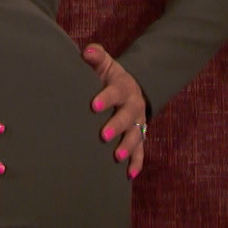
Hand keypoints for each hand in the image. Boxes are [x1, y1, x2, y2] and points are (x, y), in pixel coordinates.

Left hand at [84, 43, 147, 178]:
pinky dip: (136, 163)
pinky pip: (141, 152)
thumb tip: (86, 52)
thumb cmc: (109, 79)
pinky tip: (129, 175)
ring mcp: (138, 123)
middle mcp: (134, 106)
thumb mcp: (105, 65)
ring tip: (116, 157)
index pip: (116, 91)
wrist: (130, 90)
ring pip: (136, 136)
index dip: (106, 98)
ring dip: (127, 147)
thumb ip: (96, 57)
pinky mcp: (140, 137)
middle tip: (103, 136)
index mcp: (123, 87)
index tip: (94, 106)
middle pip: (128, 116)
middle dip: (117, 126)